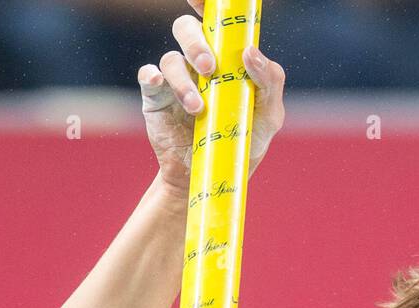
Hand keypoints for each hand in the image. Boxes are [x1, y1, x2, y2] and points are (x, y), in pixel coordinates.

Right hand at [139, 3, 285, 201]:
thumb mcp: (268, 116)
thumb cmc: (242, 143)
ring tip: (198, 109)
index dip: (206, 3)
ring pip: (171, 58)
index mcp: (225, 58)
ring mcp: (175, 80)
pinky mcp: (156, 99)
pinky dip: (153, 76)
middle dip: (196, 43)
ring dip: (183, 80)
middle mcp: (197, 62)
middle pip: (188, 30)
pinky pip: (148, 76)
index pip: (214, 20)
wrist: (212, 179)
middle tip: (210, 68)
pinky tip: (161, 84)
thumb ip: (270, 82)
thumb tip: (250, 53)